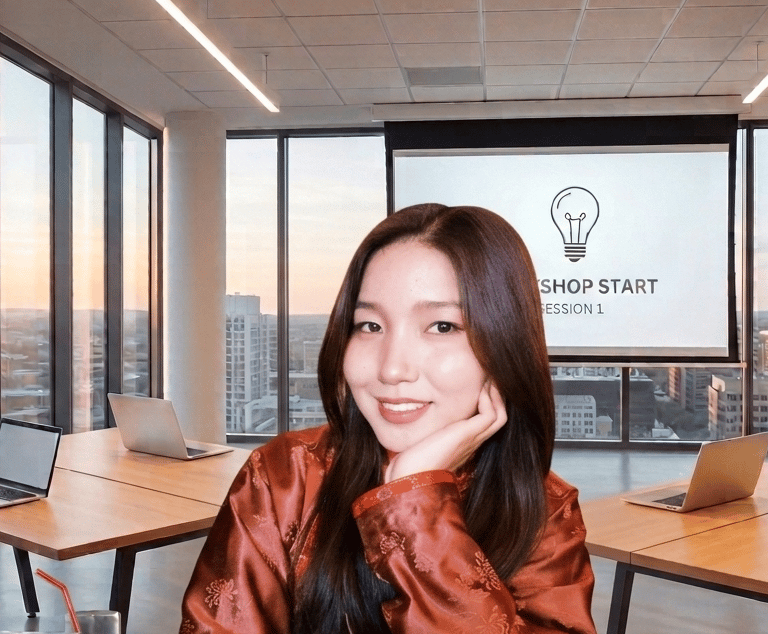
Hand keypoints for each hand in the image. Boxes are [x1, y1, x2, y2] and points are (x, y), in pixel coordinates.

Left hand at [384, 382, 506, 482]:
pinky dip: (487, 399)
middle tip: (486, 376)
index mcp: (463, 443)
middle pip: (498, 416)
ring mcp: (472, 439)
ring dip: (494, 394)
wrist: (410, 477)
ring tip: (485, 378)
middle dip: (494, 394)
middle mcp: (472, 441)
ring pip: (500, 414)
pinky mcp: (467, 435)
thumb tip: (409, 412)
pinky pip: (491, 414)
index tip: (477, 383)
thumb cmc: (410, 463)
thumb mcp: (421, 440)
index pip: (484, 420)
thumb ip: (423, 429)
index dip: (485, 401)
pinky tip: (476, 390)